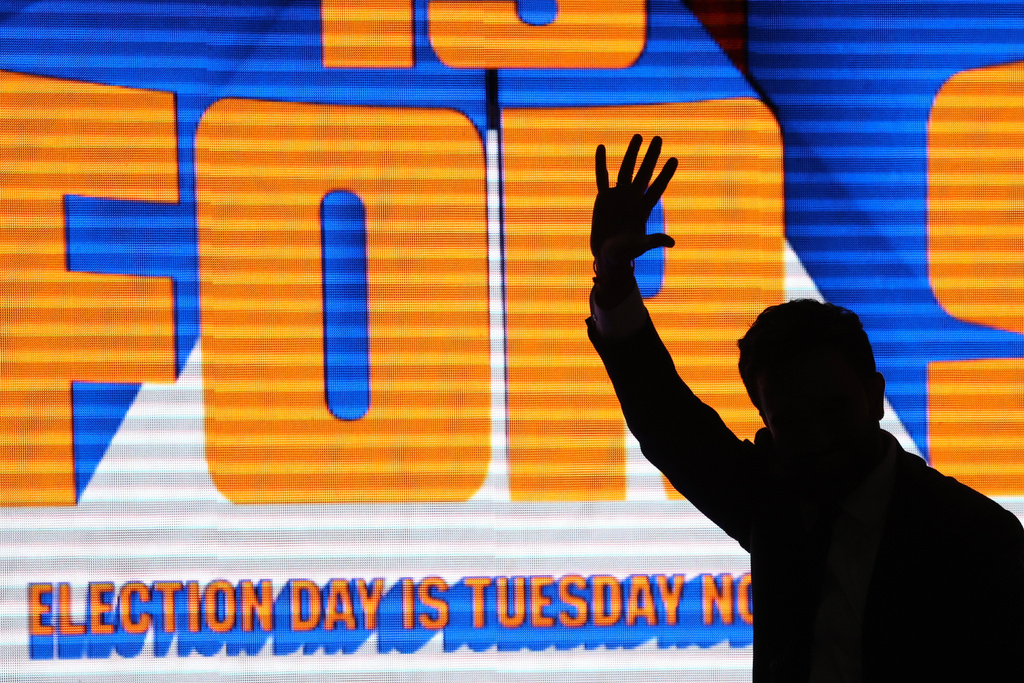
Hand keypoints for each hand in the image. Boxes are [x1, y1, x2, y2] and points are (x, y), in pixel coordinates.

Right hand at [591, 134, 677, 290]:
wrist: (607, 256)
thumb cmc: (624, 254)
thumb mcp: (639, 246)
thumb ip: (653, 241)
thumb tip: (671, 242)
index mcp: (644, 209)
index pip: (657, 187)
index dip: (665, 174)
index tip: (674, 159)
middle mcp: (633, 199)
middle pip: (644, 173)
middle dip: (651, 156)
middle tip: (658, 138)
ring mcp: (618, 196)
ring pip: (626, 170)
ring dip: (631, 153)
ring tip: (638, 136)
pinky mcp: (603, 198)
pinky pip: (602, 177)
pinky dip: (601, 163)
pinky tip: (601, 147)